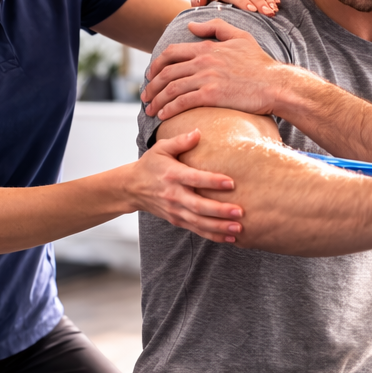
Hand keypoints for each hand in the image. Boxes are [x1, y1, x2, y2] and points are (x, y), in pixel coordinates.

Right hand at [124, 129, 244, 241]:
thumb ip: (180, 141)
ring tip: (238, 229)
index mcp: (172, 175)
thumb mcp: (161, 148)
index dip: (212, 181)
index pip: (194, 179)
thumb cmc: (150, 165)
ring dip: (219, 227)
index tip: (231, 183)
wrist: (132, 188)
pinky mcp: (177, 220)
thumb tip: (198, 133)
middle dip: (219, 211)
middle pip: (198, 206)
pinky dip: (212, 235)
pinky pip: (196, 230)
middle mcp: (174, 195)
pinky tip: (229, 239)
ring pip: (198, 222)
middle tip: (240, 212)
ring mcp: (175, 210)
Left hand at [142, 16, 301, 120]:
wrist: (276, 84)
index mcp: (207, 48)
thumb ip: (215, 27)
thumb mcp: (240, 37)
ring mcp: (206, 78)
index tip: (150, 76)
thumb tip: (192, 25)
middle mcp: (203, 61)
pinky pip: (182, 102)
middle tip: (145, 96)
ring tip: (150, 110)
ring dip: (156, 100)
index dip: (156, 65)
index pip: (171, 53)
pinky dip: (169, 109)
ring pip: (171, 89)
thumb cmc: (260, 64)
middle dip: (151, 85)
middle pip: (166, 72)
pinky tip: (163, 116)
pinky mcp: (211, 95)